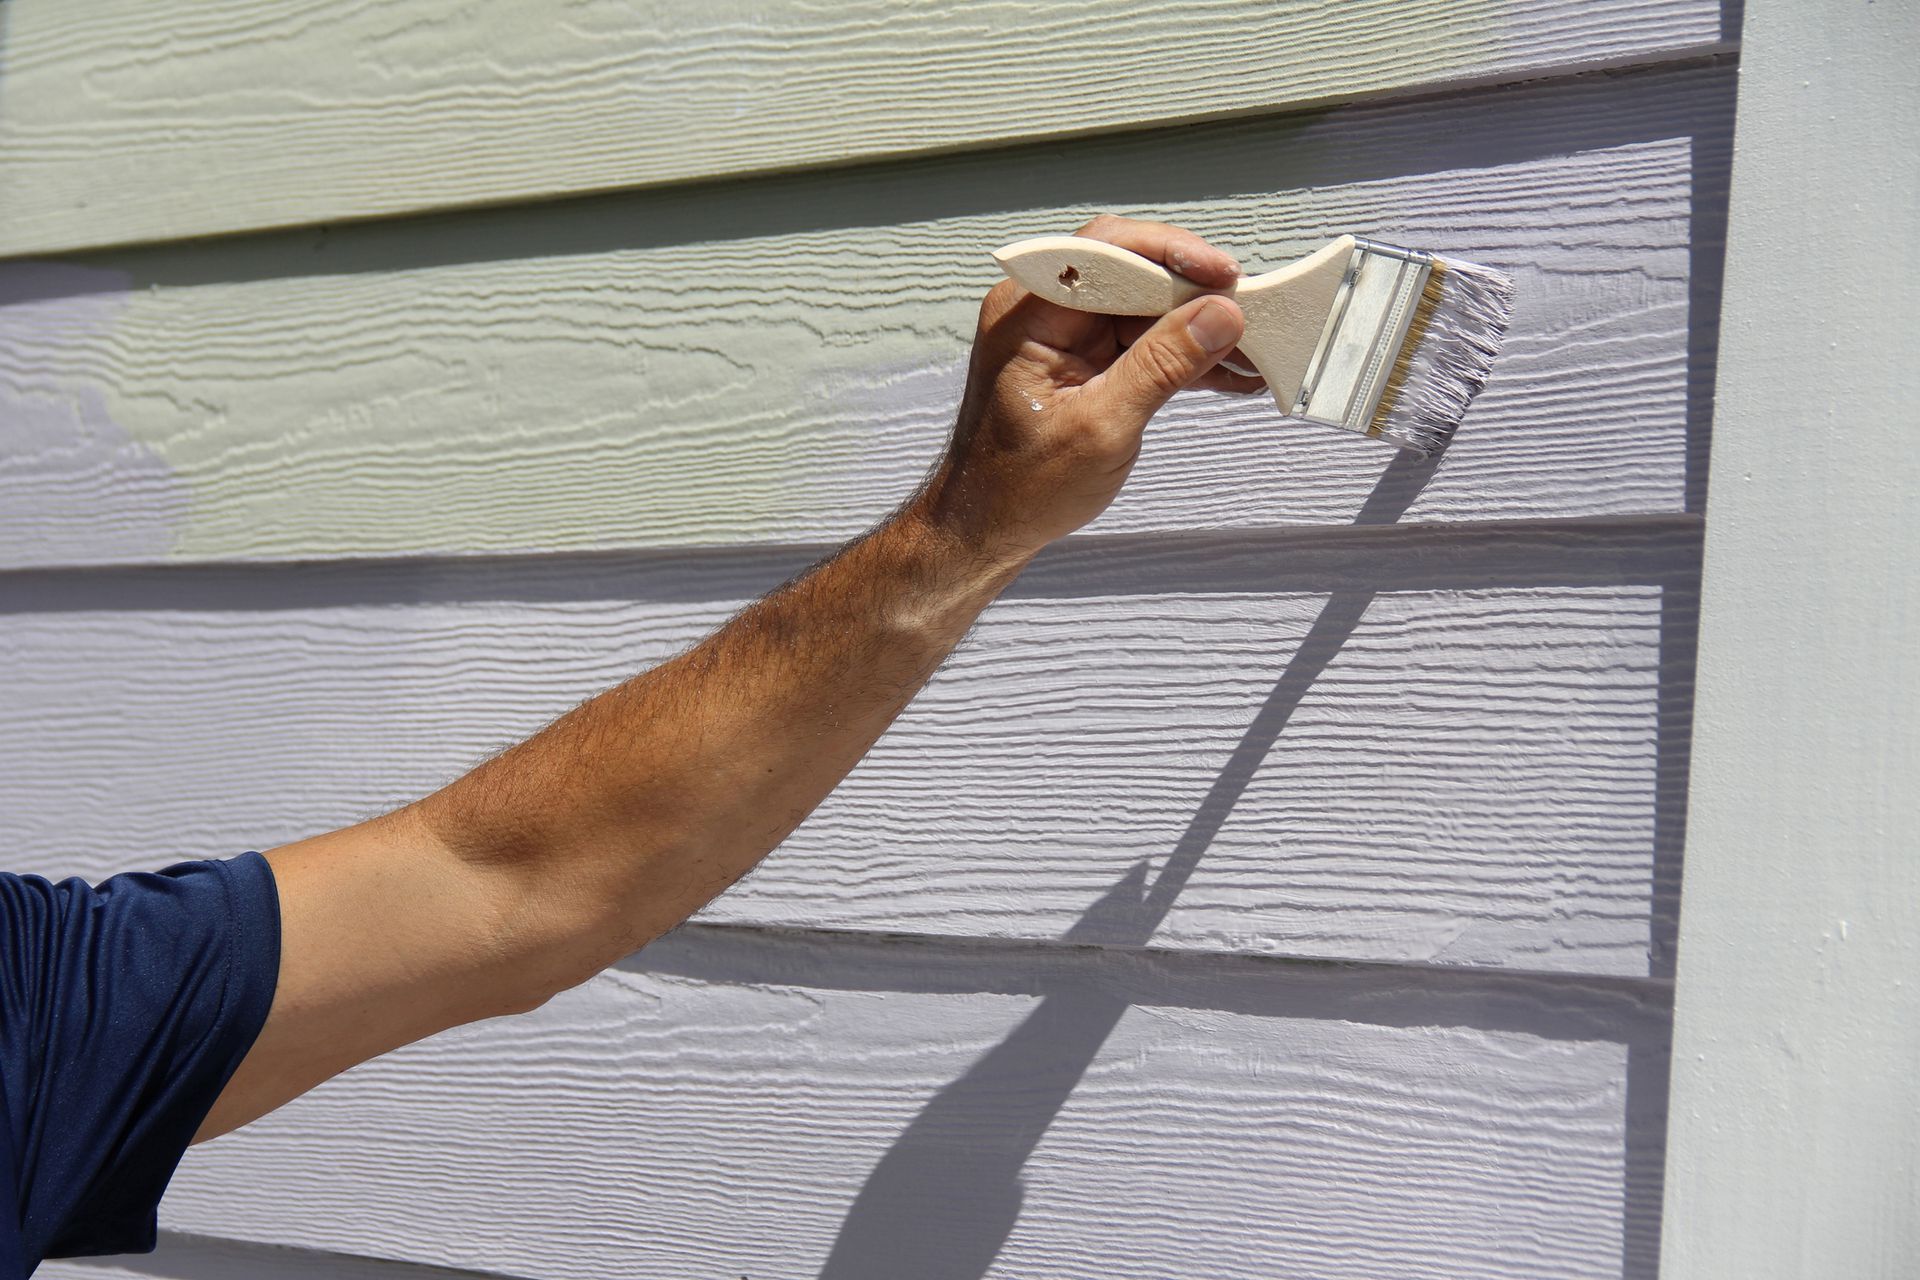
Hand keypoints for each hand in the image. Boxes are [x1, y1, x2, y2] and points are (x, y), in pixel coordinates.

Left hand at [916, 214, 1259, 563]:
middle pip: (1134, 274)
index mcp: (1028, 314)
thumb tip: (1220, 316)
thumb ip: (1161, 366)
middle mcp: (1045, 312)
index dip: (1171, 253)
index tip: (1224, 276)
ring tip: (1256, 353)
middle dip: (1196, 295)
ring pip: (1147, 309)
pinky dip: (1185, 357)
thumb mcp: (1101, 428)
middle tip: (1255, 315)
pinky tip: (1230, 374)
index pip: (1107, 250)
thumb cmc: (1021, 488)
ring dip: (1200, 331)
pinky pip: (1144, 343)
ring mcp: (1066, 337)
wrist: (987, 529)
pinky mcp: (1085, 363)